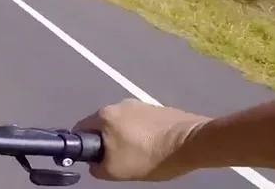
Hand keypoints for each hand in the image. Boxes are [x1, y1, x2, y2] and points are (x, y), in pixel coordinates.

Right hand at [74, 98, 211, 181]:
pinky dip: (142, 134)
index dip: (84, 147)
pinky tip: (154, 146)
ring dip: (125, 137)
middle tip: (120, 159)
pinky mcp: (157, 108)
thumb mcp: (117, 171)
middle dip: (107, 142)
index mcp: (104, 115)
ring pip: (122, 124)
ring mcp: (139, 104)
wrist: (194, 143)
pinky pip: (140, 122)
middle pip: (102, 126)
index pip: (80, 130)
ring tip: (141, 153)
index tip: (97, 159)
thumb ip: (97, 168)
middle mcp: (118, 104)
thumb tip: (95, 163)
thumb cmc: (151, 156)